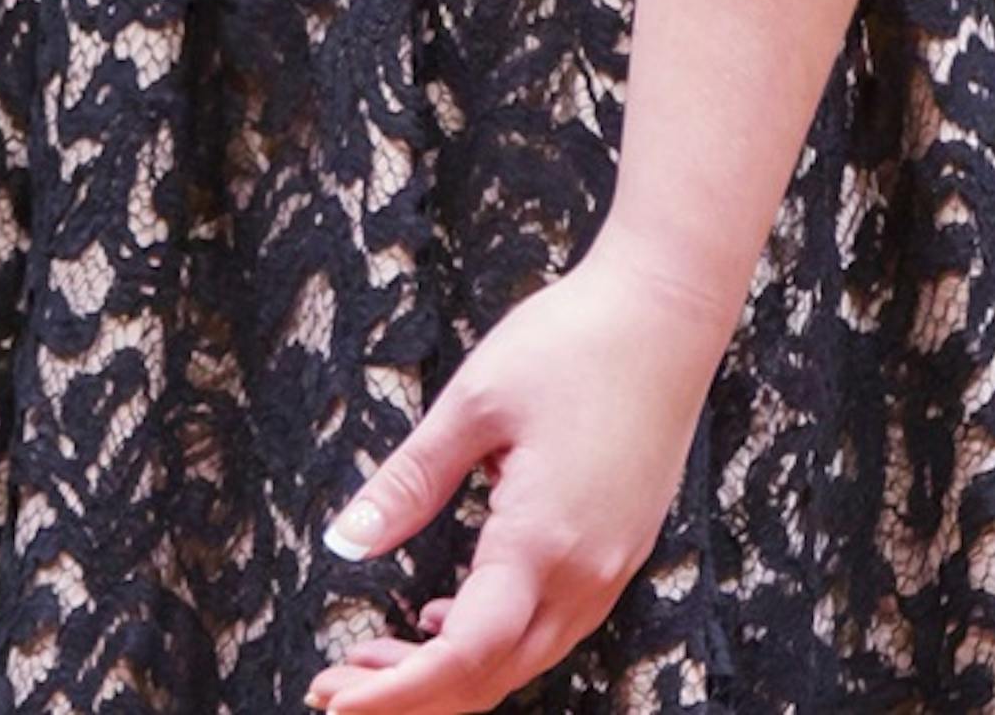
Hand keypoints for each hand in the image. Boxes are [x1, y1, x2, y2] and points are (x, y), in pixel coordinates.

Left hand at [306, 249, 727, 713]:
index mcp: (543, 543)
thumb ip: (407, 484)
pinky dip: (490, 644)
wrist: (663, 318)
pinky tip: (439, 622)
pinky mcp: (616, 553)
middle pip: (492, 675)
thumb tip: (345, 542)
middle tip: (331, 688)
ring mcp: (610, 570)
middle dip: (410, 697)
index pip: (464, 655)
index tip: (336, 703)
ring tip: (370, 660)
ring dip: (448, 675)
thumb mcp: (470, 407)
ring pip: (523, 659)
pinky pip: (548, 626)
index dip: (397, 693)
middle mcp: (585, 575)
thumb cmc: (569, 346)